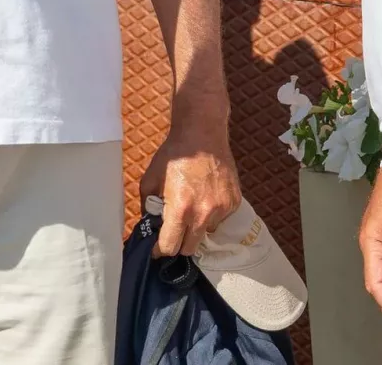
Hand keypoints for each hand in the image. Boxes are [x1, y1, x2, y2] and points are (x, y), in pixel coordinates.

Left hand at [140, 112, 240, 257]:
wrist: (202, 133)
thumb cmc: (174, 155)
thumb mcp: (150, 179)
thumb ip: (147, 207)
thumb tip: (147, 226)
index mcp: (180, 209)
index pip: (170, 247)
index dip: (160, 249)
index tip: (156, 247)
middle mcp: (203, 213)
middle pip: (189, 249)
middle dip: (178, 243)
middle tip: (173, 230)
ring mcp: (221, 209)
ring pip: (205, 233)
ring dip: (196, 227)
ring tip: (191, 206)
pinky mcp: (234, 203)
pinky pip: (219, 220)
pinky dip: (210, 214)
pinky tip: (205, 196)